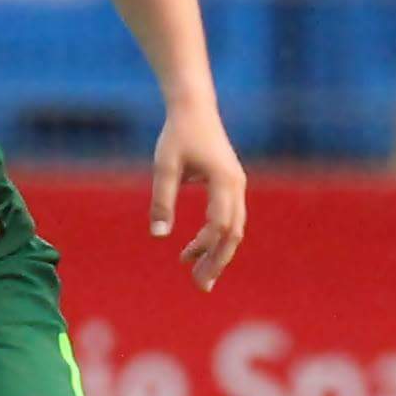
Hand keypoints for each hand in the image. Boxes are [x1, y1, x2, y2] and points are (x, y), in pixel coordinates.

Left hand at [150, 106, 246, 290]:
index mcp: (224, 180)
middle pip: (233, 233)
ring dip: (218, 253)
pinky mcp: (231, 186)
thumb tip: (158, 236)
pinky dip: (216, 239)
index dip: (204, 245)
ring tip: (199, 277)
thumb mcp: (164, 167)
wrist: (194, 109)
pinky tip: (195, 252)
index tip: (184, 259)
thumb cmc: (177, 135)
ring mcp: (237, 186)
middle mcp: (237, 185)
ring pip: (234, 228)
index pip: (219, 224)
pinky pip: (229, 220)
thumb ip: (162, 201)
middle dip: (218, 261)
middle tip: (201, 287)